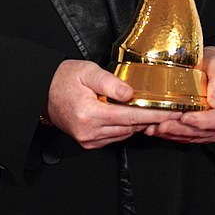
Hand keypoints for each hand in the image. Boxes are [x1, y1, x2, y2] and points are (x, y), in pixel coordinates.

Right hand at [46, 60, 178, 149]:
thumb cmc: (64, 78)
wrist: (43, 91)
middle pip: (130, 127)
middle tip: (170, 112)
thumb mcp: (88, 71)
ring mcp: (89, 140)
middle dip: (151, 120)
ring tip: (155, 113)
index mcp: (90, 113)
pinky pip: (115, 137)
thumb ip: (110, 82)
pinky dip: (126, 128)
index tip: (171, 113)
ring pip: (124, 134)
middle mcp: (90, 131)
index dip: (153, 115)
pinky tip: (132, 118)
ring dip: (139, 124)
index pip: (130, 116)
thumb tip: (131, 94)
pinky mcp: (88, 143)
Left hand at [143, 46, 214, 143]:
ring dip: (175, 134)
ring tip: (156, 128)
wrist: (209, 67)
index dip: (203, 121)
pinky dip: (173, 135)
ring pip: (196, 137)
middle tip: (163, 125)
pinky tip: (158, 130)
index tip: (186, 117)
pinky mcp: (205, 132)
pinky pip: (190, 137)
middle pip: (207, 131)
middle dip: (183, 130)